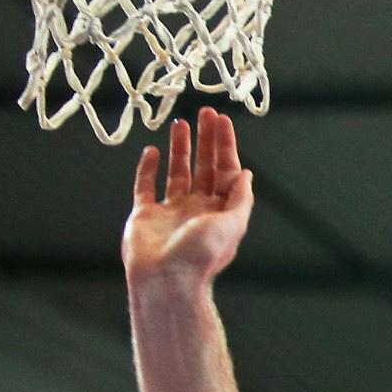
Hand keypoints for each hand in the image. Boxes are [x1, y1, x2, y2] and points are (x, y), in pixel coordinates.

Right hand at [124, 108, 254, 285]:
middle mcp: (197, 208)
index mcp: (220, 210)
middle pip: (204, 166)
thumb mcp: (232, 224)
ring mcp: (170, 210)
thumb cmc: (202, 254)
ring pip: (177, 172)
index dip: (225, 145)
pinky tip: (152, 150)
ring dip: (180, 148)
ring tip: (181, 122)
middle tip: (205, 112)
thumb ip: (240, 199)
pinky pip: (146, 186)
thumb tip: (247, 173)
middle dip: (206, 140)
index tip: (222, 120)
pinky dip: (148, 168)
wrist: (166, 279)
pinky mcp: (144, 214)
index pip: (226, 170)